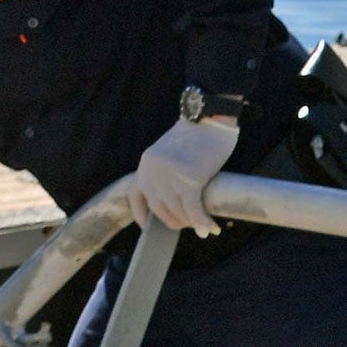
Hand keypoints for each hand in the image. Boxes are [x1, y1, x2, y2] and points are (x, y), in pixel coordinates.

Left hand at [130, 115, 239, 236]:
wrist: (209, 118)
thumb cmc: (196, 137)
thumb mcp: (170, 155)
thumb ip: (167, 176)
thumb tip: (176, 205)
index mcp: (146, 165)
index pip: (134, 195)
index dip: (139, 215)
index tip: (148, 228)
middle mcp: (152, 172)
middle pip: (158, 209)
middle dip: (173, 222)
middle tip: (189, 226)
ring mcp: (169, 176)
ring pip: (177, 212)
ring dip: (190, 224)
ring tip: (203, 226)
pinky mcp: (189, 179)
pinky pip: (194, 211)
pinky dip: (203, 222)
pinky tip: (212, 228)